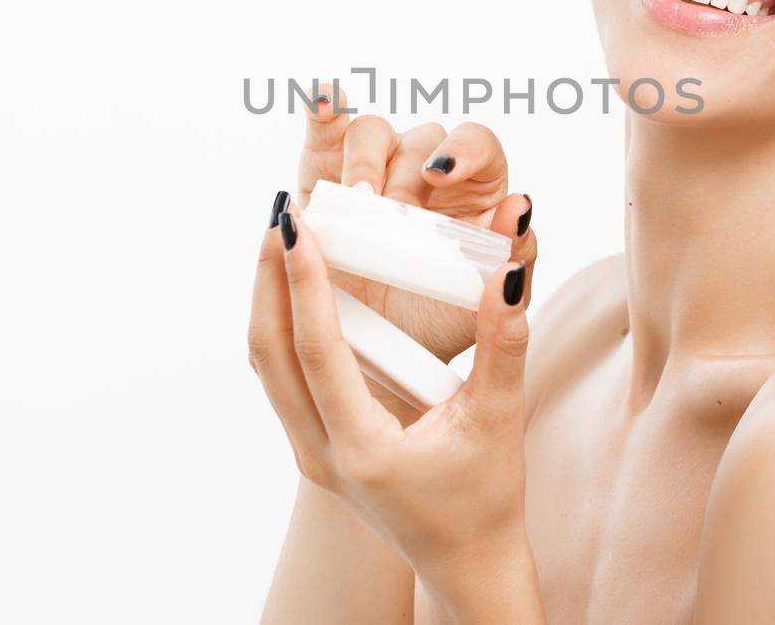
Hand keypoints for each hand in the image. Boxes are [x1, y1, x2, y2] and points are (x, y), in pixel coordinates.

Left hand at [249, 199, 544, 618]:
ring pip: (266, 365)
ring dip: (269, 297)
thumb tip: (507, 272)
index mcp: (364, 449)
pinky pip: (280, 376)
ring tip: (282, 237)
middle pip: (270, 353)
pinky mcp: (314, 447)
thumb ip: (504, 342)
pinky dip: (281, 323)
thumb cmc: (487, 499)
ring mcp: (310, 454)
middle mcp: (322, 454)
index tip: (298, 225)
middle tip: (282, 212)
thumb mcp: (500, 417)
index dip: (304, 283)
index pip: (317, 352)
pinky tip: (296, 284)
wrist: (468, 561)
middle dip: (269, 278)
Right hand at [292, 84, 536, 401]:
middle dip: (407, 174)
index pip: (477, 145)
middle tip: (391, 213)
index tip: (442, 175)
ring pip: (371, 131)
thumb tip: (520, 205)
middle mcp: (422, 170)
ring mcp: (373, 166)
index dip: (463, 151)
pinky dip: (323, 108)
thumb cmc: (437, 318)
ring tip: (356, 198)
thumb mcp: (486, 300)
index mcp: (472, 189)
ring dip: (363, 158)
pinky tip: (323, 107)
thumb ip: (516, 255)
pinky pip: (325, 129)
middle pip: (422, 139)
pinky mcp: (324, 171)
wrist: (376, 353)